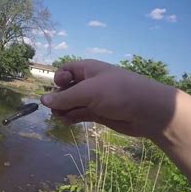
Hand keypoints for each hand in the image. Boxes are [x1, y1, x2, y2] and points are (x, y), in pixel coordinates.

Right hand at [41, 59, 190, 191]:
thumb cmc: (118, 92)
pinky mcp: (98, 113)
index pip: (66, 71)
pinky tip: (67, 122)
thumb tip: (42, 100)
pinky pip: (79, 114)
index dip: (59, 79)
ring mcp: (94, 99)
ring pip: (72, 103)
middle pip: (66, 88)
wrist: (148, 111)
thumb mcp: (88, 92)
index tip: (59, 87)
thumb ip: (65, 97)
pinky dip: (72, 117)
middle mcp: (89, 82)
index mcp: (88, 69)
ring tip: (59, 117)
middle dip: (58, 98)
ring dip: (63, 109)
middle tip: (55, 109)